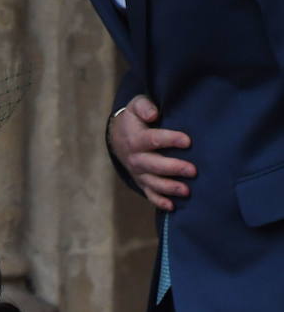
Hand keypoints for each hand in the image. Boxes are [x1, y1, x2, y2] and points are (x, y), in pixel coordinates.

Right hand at [108, 95, 195, 211]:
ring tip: (186, 191)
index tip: (187, 141)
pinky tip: (172, 206)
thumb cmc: (134, 119)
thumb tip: (154, 113)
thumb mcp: (135, 105)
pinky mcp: (142, 182)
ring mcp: (139, 173)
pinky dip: (159, 202)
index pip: (154, 140)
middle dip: (174, 169)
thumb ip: (144, 106)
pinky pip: (150, 194)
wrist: (118, 138)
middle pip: (155, 166)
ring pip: (154, 183)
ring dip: (170, 188)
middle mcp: (136, 159)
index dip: (170, 140)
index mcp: (136, 139)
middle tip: (193, 170)